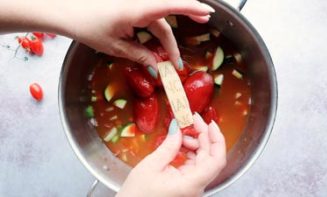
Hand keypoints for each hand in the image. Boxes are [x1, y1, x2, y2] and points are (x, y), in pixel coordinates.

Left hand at [62, 0, 213, 73]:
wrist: (66, 11)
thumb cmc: (88, 26)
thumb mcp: (115, 46)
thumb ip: (139, 54)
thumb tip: (156, 66)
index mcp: (138, 10)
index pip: (171, 6)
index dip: (192, 8)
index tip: (208, 13)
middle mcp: (140, 5)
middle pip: (164, 25)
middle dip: (173, 44)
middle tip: (182, 59)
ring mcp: (135, 7)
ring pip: (157, 24)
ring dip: (164, 41)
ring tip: (171, 57)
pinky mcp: (130, 10)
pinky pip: (148, 22)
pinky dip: (154, 34)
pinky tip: (156, 45)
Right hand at [116, 113, 226, 196]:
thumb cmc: (137, 194)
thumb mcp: (151, 165)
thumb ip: (169, 145)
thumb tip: (178, 127)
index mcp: (191, 184)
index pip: (216, 160)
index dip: (217, 139)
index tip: (209, 123)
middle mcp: (196, 187)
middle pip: (211, 158)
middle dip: (204, 136)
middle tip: (192, 120)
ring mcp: (193, 187)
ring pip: (204, 160)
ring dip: (196, 143)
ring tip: (181, 133)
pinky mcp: (187, 185)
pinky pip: (195, 165)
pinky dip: (190, 152)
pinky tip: (180, 144)